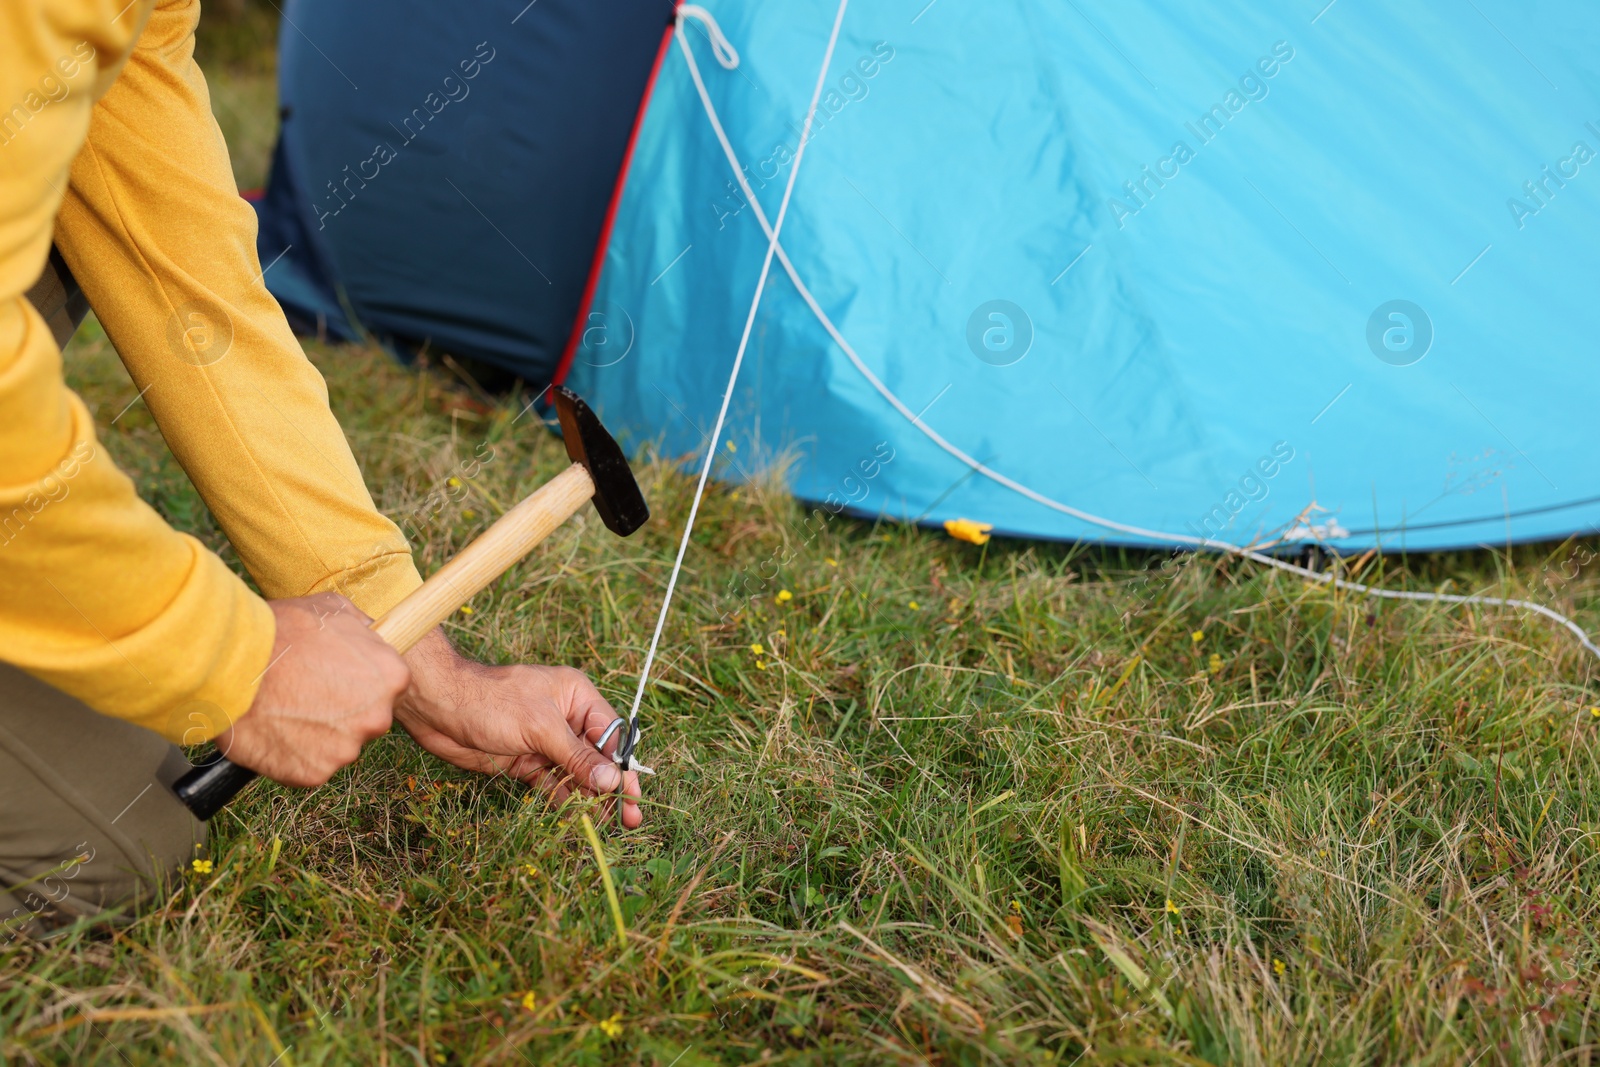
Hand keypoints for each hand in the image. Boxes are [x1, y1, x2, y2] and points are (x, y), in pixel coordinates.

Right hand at [216, 593, 409, 786]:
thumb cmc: (282, 632)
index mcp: (391, 678)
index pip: (388, 688)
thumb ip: (362, 627)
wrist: (233, 666)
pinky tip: (276, 731)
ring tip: (286, 710)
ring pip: (339, 745)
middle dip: (343, 711)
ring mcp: (346, 749)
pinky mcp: (315, 772)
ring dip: (317, 734)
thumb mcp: (333, 609)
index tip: (335, 678)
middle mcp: (378, 717)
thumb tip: (371, 633)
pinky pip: (310, 766)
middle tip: (308, 695)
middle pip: (367, 720)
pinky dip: (294, 754)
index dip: (360, 683)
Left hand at [395, 629, 643, 827]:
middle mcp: (565, 720)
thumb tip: (612, 780)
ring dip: (591, 799)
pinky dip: (565, 801)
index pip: (611, 735)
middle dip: (613, 788)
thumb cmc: (492, 701)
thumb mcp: (540, 726)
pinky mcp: (526, 763)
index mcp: (577, 698)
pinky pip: (552, 785)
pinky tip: (579, 819)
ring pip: (576, 775)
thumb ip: (577, 756)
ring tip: (609, 826)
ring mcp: (545, 743)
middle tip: (630, 819)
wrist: (438, 707)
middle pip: (597, 759)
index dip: (624, 766)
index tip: (634, 796)